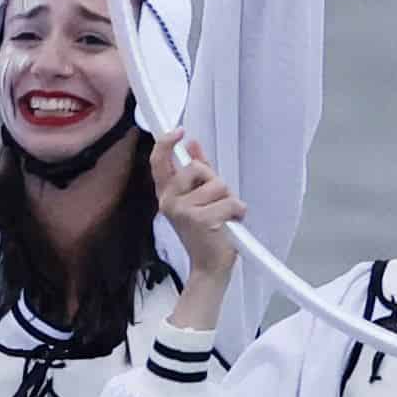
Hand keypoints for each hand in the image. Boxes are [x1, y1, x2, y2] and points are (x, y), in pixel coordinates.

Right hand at [152, 132, 244, 319]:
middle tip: (216, 202)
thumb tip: (193, 144)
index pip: (158, 162)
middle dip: (214, 181)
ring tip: (224, 216)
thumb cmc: (206, 232)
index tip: (179, 130)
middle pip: (197, 168)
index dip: (166, 143)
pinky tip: (231, 224)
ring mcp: (183, 210)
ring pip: (217, 184)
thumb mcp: (200, 197)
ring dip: (229, 199)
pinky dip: (238, 211)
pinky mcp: (201, 220)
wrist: (210, 266)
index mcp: (167, 193)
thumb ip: (197, 169)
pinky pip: (230, 201)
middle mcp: (169, 201)